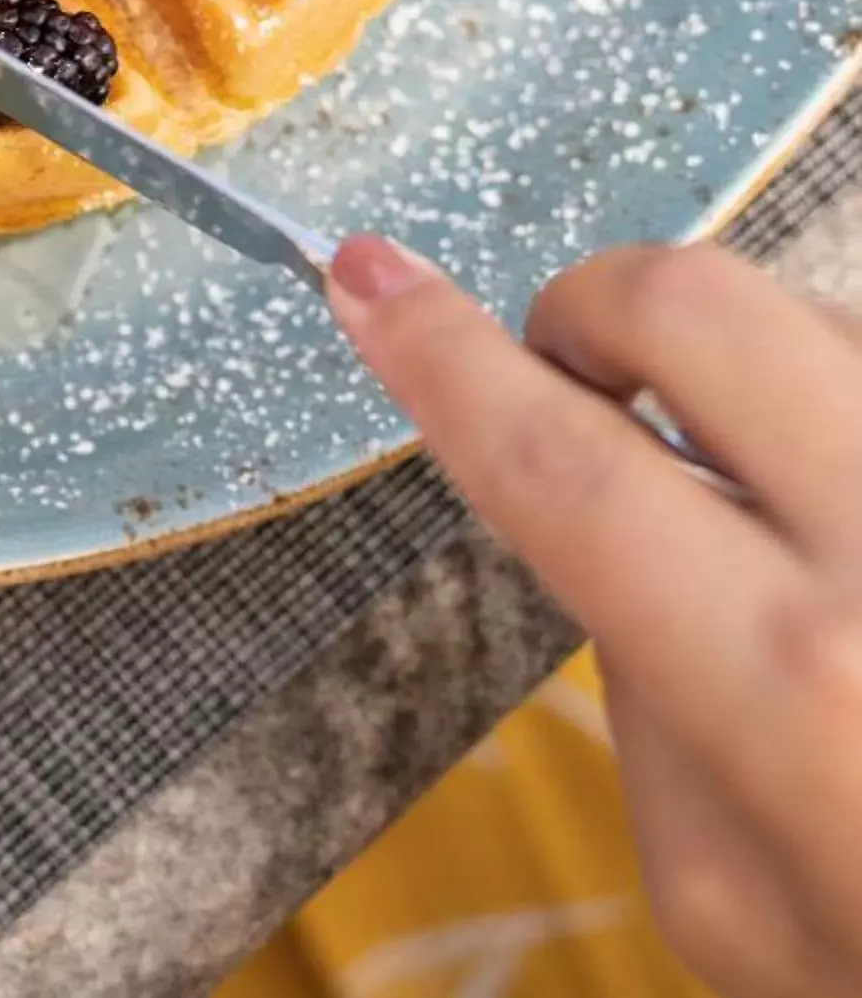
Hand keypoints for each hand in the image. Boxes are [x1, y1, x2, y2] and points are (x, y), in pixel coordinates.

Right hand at [330, 234, 861, 996]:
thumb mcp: (729, 904)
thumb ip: (644, 704)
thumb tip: (619, 531)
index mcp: (799, 688)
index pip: (560, 462)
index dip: (440, 356)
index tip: (366, 275)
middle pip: (704, 304)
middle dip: (600, 305)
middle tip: (576, 367)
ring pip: (834, 328)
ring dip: (769, 384)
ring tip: (782, 511)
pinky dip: (847, 430)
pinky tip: (845, 528)